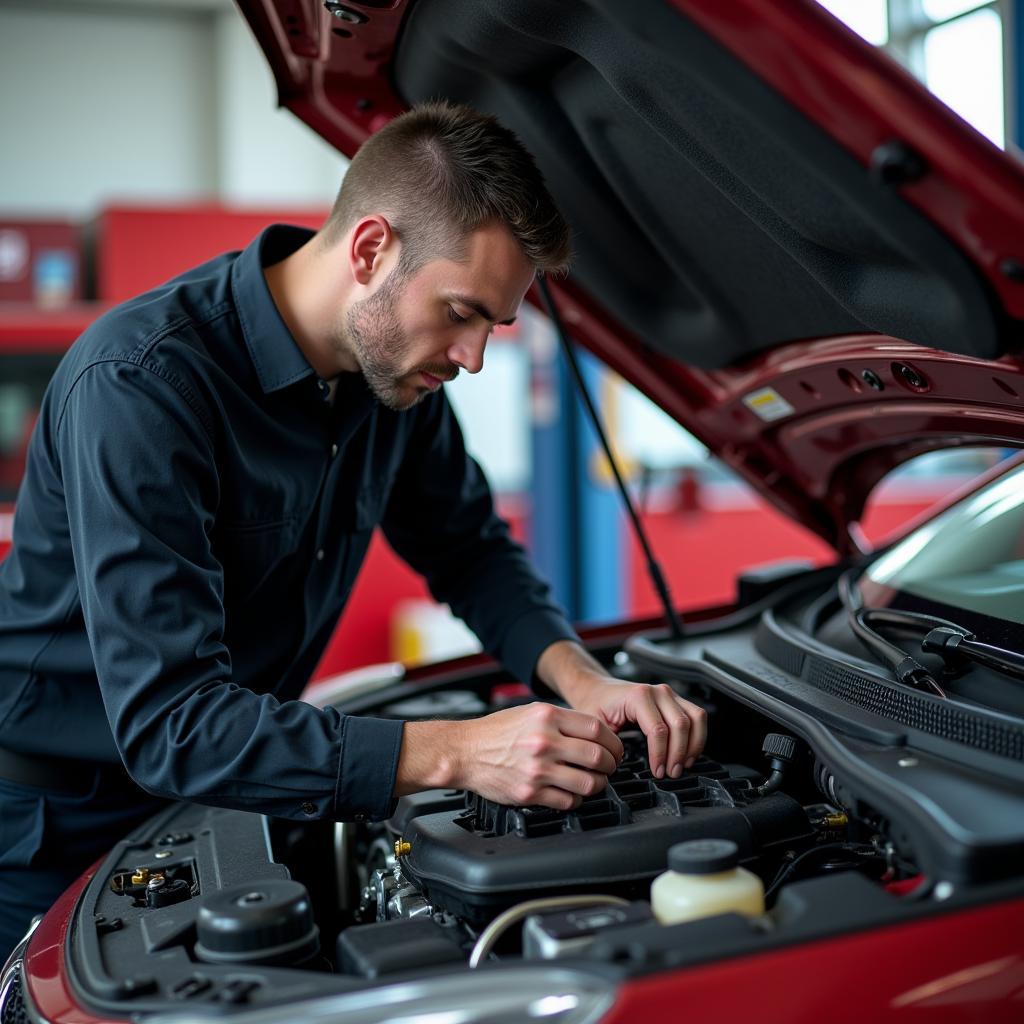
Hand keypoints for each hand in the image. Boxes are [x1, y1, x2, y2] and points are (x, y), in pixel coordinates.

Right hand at [396, 703, 623, 809]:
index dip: (613, 741)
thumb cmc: (495, 732)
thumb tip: (594, 733)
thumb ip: (561, 720)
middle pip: (597, 756)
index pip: (597, 728)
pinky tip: (571, 793)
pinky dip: (576, 800)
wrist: (463, 752)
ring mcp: (538, 769)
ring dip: (597, 784)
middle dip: (611, 764)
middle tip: (609, 766)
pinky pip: (568, 801)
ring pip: (588, 783)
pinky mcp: (530, 793)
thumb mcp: (530, 712)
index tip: (614, 748)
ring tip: (594, 781)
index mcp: (547, 717)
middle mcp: (544, 742)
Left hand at [537, 641, 707, 779]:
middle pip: (680, 725)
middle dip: (678, 754)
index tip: (657, 772)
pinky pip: (697, 716)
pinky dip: (698, 736)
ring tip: (681, 766)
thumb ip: (605, 742)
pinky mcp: (676, 700)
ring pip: (695, 719)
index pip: (658, 729)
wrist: (598, 690)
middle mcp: (658, 691)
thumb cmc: (596, 706)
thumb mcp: (594, 724)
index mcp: (638, 696)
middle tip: (670, 773)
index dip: (660, 754)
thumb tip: (620, 762)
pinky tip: (689, 754)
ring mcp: (669, 694)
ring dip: (692, 746)